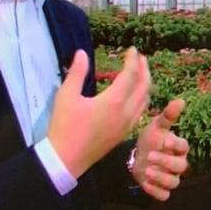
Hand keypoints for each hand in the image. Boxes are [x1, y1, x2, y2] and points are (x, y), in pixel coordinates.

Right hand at [47, 47, 149, 177]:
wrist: (66, 159)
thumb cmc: (64, 126)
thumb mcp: (66, 96)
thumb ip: (76, 73)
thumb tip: (82, 53)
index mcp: (114, 101)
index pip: (130, 75)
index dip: (133, 60)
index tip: (132, 49)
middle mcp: (126, 112)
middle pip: (144, 86)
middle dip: (144, 69)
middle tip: (139, 57)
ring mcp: (127, 124)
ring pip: (145, 100)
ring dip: (145, 83)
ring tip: (140, 72)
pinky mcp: (124, 133)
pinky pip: (140, 111)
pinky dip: (142, 97)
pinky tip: (134, 94)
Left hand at [132, 98, 189, 200]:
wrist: (138, 155)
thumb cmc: (151, 139)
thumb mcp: (157, 126)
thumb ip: (168, 116)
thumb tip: (180, 100)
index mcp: (179, 147)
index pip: (184, 147)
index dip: (175, 145)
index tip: (164, 141)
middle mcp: (179, 163)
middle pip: (180, 166)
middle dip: (166, 162)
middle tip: (150, 156)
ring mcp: (171, 177)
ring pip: (174, 183)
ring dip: (160, 178)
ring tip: (147, 170)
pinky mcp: (162, 189)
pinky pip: (164, 195)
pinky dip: (155, 191)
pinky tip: (145, 182)